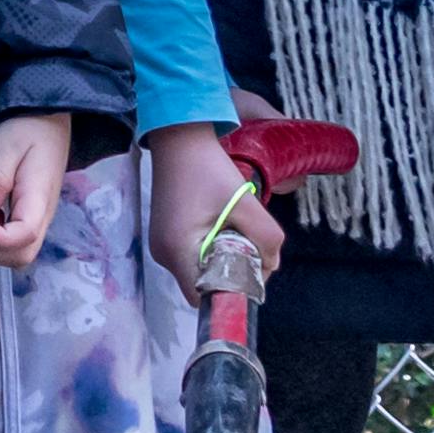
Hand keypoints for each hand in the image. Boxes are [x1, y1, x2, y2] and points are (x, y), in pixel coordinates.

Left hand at [0, 112, 71, 268]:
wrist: (47, 122)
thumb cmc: (27, 130)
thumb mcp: (5, 147)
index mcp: (39, 197)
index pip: (25, 235)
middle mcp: (44, 215)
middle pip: (23, 255)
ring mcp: (40, 219)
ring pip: (21, 254)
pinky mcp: (33, 217)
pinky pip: (19, 243)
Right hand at [143, 122, 283, 289]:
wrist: (179, 136)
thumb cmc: (207, 167)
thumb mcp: (245, 203)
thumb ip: (266, 238)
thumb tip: (271, 264)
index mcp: (177, 250)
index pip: (204, 296)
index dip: (231, 292)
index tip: (253, 273)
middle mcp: (163, 254)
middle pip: (203, 284)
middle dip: (232, 273)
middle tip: (252, 248)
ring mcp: (161, 244)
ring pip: (199, 269)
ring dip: (223, 259)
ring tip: (238, 230)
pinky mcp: (166, 235)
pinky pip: (192, 255)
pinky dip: (212, 248)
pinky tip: (223, 225)